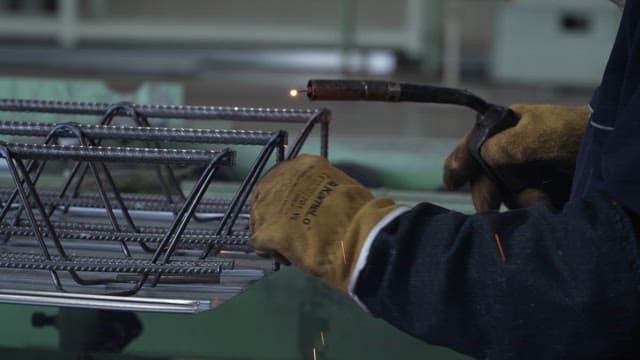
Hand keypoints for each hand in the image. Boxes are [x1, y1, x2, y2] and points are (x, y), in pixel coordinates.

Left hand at [250, 155, 399, 291]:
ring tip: (289, 246)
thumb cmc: (358, 213)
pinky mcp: (266, 229)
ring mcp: (271, 203)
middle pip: (265, 194)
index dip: (284, 196)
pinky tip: (287, 257)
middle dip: (272, 212)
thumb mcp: (338, 188)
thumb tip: (315, 203)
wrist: (357, 234)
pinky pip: (259, 241)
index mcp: (304, 165)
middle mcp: (283, 178)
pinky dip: (271, 251)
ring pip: (259, 218)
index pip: (283, 177)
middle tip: (285, 230)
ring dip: (271, 232)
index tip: (290, 210)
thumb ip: (320, 190)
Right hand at [444, 104, 589, 210]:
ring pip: (504, 193)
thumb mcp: (535, 134)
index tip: (450, 183)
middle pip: (484, 176)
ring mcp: (524, 171)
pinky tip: (545, 203)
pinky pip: (523, 203)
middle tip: (487, 208)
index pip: (472, 146)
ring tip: (541, 199)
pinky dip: (531, 206)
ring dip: (518, 199)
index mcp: (504, 129)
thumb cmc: (572, 133)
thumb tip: (484, 159)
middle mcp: (510, 151)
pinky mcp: (538, 190)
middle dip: (486, 191)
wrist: (608, 150)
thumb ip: (504, 146)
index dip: (458, 164)